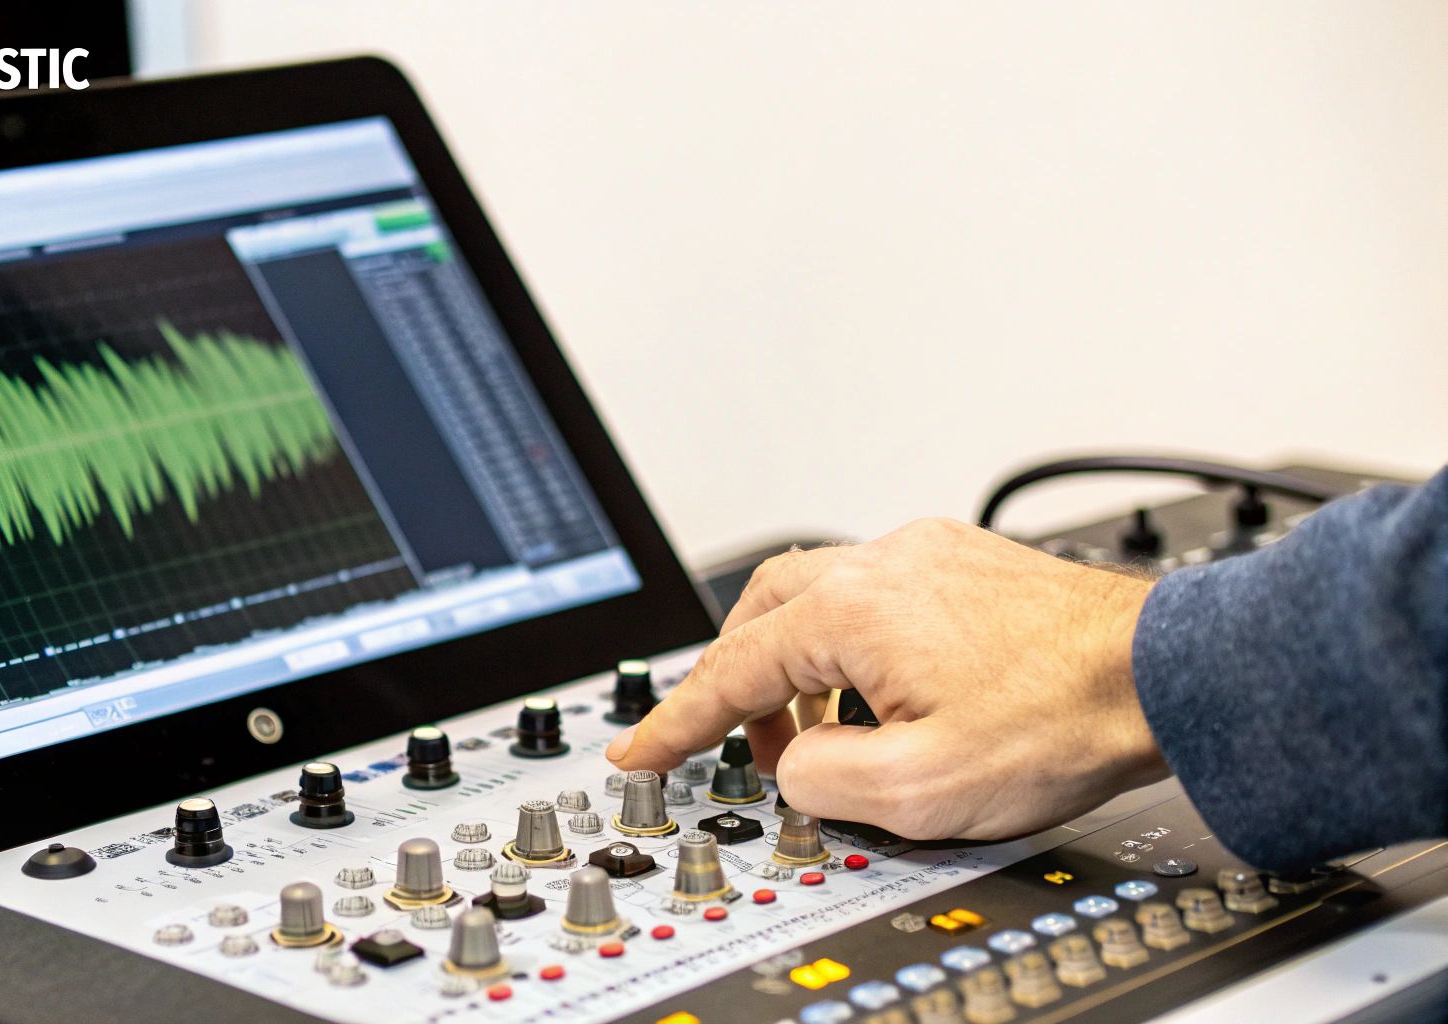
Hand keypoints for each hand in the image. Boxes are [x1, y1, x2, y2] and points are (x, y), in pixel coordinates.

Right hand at [606, 518, 1166, 839]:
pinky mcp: (964, 563)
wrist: (1166, 676)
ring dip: (800, 667)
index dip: (678, 719)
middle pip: (762, 609)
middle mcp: (883, 563)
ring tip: (828, 738)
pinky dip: (850, 648)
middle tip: (741, 742)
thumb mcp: (921, 790)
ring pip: (818, 598)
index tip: (641, 746)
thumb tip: (799, 769)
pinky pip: (873, 595)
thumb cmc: (1064, 718)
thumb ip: (825, 783)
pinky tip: (885, 697)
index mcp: (854, 610)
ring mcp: (926, 554)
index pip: (734, 670)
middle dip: (736, 679)